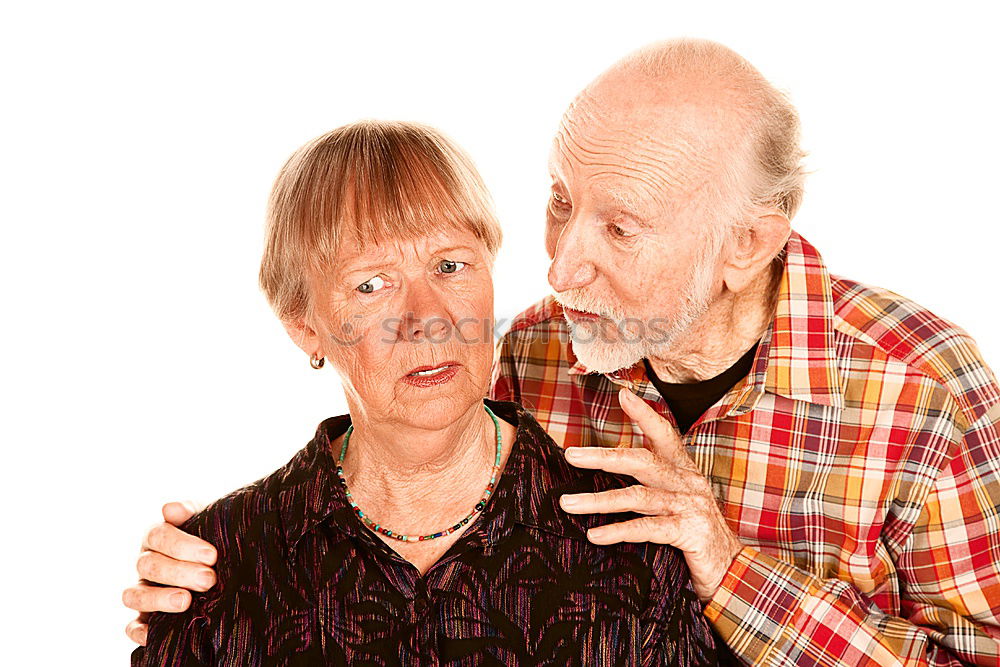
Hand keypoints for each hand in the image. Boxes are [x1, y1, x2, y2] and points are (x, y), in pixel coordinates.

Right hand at [122, 501, 216, 645]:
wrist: (224, 564)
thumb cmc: (214, 539)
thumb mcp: (208, 520)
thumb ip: (191, 512)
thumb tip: (170, 508)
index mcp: (157, 537)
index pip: (159, 535)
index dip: (182, 545)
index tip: (211, 555)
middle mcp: (145, 562)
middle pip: (149, 565)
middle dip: (180, 572)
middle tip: (209, 579)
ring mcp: (143, 590)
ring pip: (134, 595)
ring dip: (159, 599)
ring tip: (186, 601)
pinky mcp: (144, 618)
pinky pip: (131, 627)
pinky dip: (139, 631)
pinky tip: (154, 633)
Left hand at [558, 389, 742, 601]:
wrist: (732, 572)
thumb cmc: (695, 537)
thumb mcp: (676, 505)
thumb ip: (651, 488)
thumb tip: (611, 477)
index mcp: (683, 472)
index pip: (664, 434)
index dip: (644, 414)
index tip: (623, 395)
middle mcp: (688, 483)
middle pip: (641, 461)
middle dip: (603, 457)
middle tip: (571, 455)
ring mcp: (690, 507)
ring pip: (637, 497)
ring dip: (598, 500)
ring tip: (568, 503)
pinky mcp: (690, 533)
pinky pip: (647, 528)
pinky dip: (618, 531)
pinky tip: (595, 535)